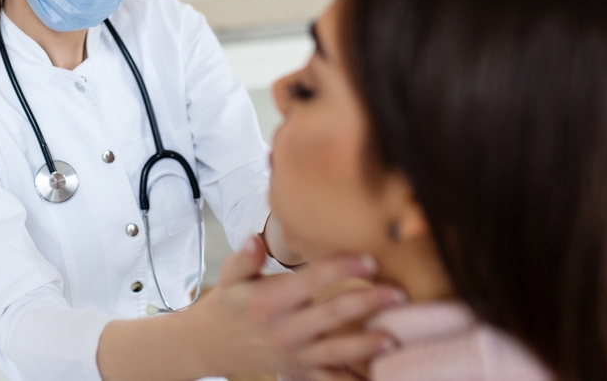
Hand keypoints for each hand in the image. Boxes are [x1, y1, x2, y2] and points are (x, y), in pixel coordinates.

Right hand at [180, 235, 402, 377]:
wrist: (208, 346)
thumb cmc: (226, 306)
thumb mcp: (229, 276)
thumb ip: (244, 257)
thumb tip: (254, 239)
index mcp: (269, 301)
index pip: (311, 281)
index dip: (342, 268)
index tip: (370, 259)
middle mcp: (284, 329)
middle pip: (331, 315)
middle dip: (367, 304)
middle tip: (398, 293)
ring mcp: (293, 353)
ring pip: (336, 350)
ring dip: (367, 345)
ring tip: (394, 337)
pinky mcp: (298, 371)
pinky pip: (329, 379)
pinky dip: (352, 380)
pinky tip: (377, 377)